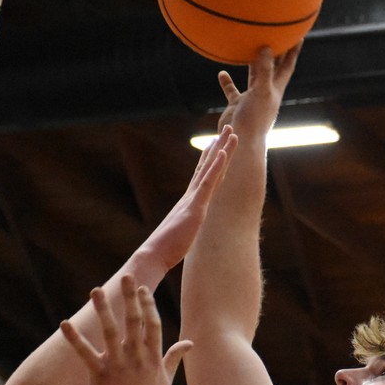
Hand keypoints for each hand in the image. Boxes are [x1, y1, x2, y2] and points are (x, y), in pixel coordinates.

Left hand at [61, 277, 189, 384]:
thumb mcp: (166, 380)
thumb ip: (175, 358)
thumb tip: (190, 343)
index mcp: (152, 357)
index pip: (152, 325)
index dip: (147, 305)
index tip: (141, 288)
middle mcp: (136, 358)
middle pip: (134, 321)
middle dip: (130, 298)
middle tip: (126, 276)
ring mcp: (118, 366)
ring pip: (110, 332)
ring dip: (103, 309)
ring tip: (96, 290)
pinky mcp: (100, 376)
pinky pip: (85, 354)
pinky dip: (75, 339)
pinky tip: (64, 324)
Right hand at [149, 123, 236, 272]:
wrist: (154, 255)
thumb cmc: (164, 250)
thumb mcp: (180, 238)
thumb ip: (183, 231)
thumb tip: (182, 235)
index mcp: (188, 203)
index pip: (202, 177)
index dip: (210, 160)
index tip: (215, 145)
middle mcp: (190, 196)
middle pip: (207, 167)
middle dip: (219, 148)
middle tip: (227, 130)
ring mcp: (192, 200)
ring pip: (210, 169)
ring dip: (222, 150)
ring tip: (230, 132)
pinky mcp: (194, 207)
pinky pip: (207, 183)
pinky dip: (215, 167)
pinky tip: (223, 153)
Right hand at [216, 43, 301, 135]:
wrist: (241, 141)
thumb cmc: (255, 119)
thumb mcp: (262, 92)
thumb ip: (264, 70)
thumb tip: (266, 47)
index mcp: (275, 89)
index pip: (287, 65)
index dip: (293, 50)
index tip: (299, 34)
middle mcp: (265, 92)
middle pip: (272, 67)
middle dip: (276, 52)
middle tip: (276, 34)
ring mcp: (251, 98)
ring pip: (253, 76)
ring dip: (252, 63)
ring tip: (249, 46)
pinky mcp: (237, 105)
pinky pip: (232, 90)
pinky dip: (227, 82)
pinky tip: (222, 73)